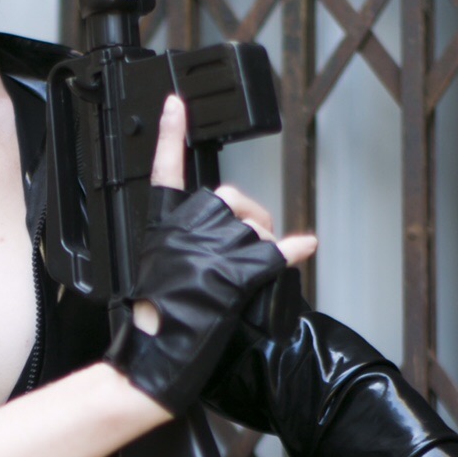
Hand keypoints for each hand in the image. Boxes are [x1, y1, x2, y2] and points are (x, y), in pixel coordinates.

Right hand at [134, 96, 313, 334]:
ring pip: (256, 230)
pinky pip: (274, 253)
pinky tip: (306, 245)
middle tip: (249, 248)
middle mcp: (189, 227)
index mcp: (163, 225)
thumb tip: (217, 250)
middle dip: (249, 220)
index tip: (176, 106)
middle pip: (232, 201)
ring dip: (263, 249)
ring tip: (247, 282)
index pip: (165, 170)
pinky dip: (293, 250)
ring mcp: (214, 246)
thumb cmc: (151, 321)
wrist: (154, 351)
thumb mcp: (156, 270)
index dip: (172, 135)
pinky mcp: (236, 271)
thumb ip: (182, 248)